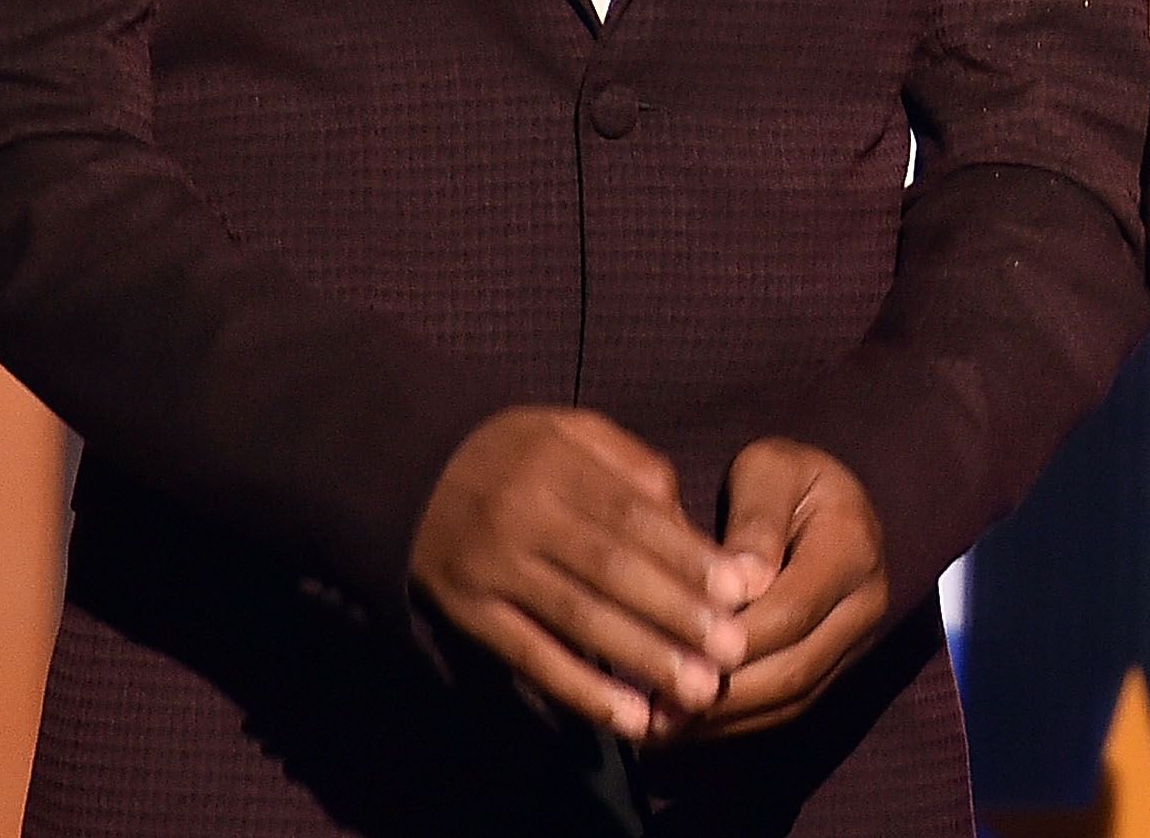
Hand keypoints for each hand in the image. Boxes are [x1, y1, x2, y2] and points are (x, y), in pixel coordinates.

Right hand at [410, 407, 754, 740]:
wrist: (408, 473)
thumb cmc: (517, 454)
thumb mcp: (571, 432)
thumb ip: (634, 468)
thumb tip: (692, 525)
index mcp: (558, 460)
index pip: (634, 514)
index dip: (689, 555)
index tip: (742, 590)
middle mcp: (525, 514)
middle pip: (611, 569)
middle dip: (677, 613)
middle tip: (734, 651)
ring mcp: (493, 567)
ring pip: (576, 618)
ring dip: (641, 658)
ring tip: (697, 691)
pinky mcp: (469, 614)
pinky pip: (530, 657)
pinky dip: (580, 690)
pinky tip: (628, 717)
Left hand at [656, 436, 890, 740]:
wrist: (824, 501)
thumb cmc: (784, 478)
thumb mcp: (767, 472)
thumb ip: (755, 522)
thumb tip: (741, 585)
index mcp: (853, 546)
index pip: (792, 609)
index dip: (732, 639)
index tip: (669, 653)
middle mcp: (865, 603)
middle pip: (793, 667)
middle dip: (722, 694)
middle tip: (654, 709)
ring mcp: (855, 643)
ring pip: (790, 698)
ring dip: (723, 719)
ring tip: (658, 725)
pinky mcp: (833, 668)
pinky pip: (785, 708)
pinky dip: (733, 722)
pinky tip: (682, 725)